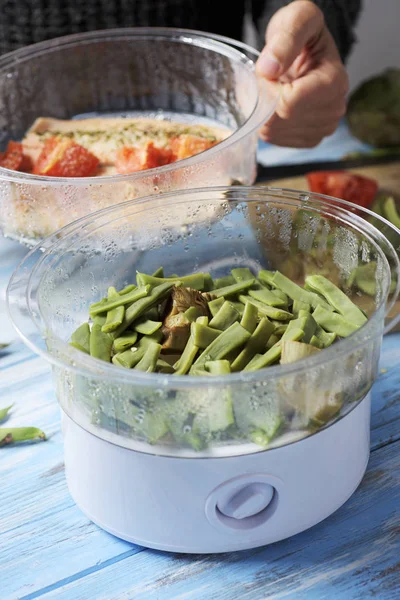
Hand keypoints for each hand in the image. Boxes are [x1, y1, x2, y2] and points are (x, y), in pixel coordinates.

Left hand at [256, 0, 348, 147]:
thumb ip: (285, 39)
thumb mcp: (297, 20)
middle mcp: (334, 109)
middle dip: (265, 99)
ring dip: (264, 110)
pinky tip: (277, 105)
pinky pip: (275, 139)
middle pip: (280, 120)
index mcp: (334, 82)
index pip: (287, 103)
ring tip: (276, 89)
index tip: (269, 69)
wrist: (306, 49)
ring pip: (274, 132)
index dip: (267, 87)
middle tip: (272, 78)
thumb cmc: (302, 33)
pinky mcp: (310, 139)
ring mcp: (323, 127)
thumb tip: (269, 69)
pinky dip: (268, 122)